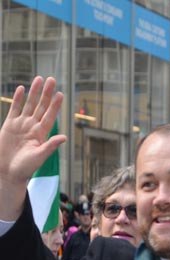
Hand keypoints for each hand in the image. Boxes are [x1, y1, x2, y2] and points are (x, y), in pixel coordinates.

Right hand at [0, 78, 65, 198]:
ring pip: (29, 105)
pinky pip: (14, 109)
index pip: (50, 116)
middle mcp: (33, 127)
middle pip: (41, 106)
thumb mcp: (39, 156)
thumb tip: (64, 137)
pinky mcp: (9, 126)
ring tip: (39, 79)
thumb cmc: (25, 168)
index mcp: (41, 134)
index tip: (60, 93)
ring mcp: (21, 125)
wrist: (8, 172)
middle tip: (51, 79)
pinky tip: (22, 89)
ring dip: (34, 93)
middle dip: (46, 93)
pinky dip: (18, 99)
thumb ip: (50, 146)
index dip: (55, 105)